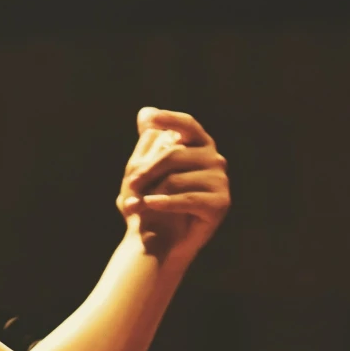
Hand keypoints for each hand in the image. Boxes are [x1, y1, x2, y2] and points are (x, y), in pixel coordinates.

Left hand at [117, 108, 229, 263]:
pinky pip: (187, 198)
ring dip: (150, 192)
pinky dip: (164, 203)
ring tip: (133, 205)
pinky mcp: (220, 203)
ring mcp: (220, 180)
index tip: (150, 119)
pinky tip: (148, 204)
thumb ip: (148, 142)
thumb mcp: (144, 169)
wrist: (161, 238)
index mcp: (198, 144)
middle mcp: (214, 158)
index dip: (170, 119)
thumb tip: (144, 112)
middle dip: (146, 170)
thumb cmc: (152, 197)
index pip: (187, 125)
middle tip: (129, 184)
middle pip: (174, 154)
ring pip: (177, 179)